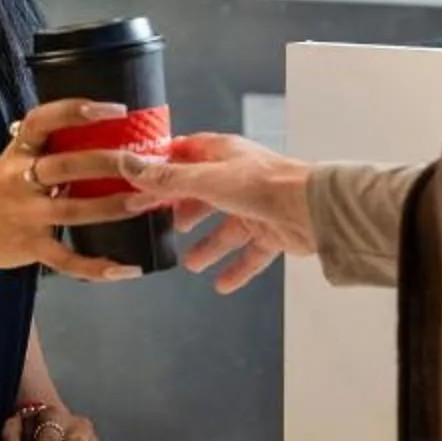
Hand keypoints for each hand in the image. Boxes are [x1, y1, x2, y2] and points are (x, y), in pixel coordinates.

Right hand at [0, 100, 152, 282]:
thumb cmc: (3, 190)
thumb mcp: (18, 160)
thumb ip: (54, 149)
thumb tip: (114, 136)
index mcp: (20, 151)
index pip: (43, 120)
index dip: (76, 111)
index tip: (116, 109)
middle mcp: (20, 179)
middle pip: (65, 166)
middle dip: (105, 162)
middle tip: (141, 162)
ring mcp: (25, 214)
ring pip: (72, 211)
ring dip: (111, 207)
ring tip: (145, 202)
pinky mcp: (30, 247)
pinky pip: (66, 259)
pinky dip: (96, 267)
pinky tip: (127, 268)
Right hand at [104, 133, 316, 294]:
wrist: (313, 209)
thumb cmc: (264, 185)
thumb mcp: (206, 180)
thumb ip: (168, 179)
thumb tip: (129, 165)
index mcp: (224, 155)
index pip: (185, 155)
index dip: (161, 169)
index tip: (138, 183)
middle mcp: (240, 178)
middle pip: (203, 194)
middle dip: (183, 212)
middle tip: (162, 227)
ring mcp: (258, 206)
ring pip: (227, 228)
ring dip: (208, 247)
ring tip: (191, 264)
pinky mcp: (274, 232)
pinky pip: (251, 254)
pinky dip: (236, 269)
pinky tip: (221, 285)